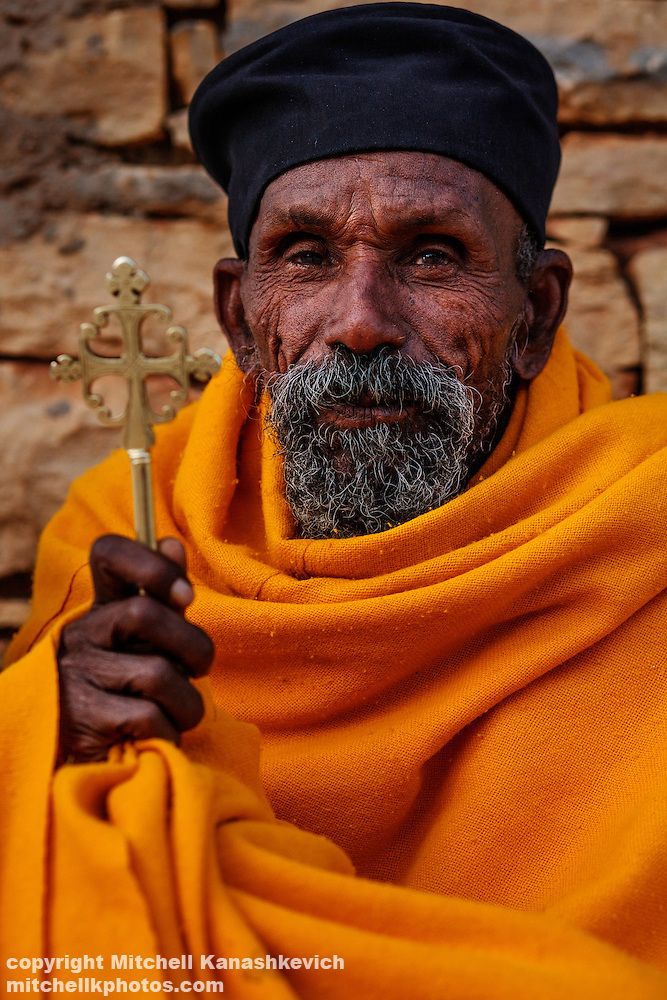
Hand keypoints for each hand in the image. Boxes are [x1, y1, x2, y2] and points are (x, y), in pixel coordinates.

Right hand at [57, 534, 213, 763]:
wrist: (91, 757)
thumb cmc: (132, 691)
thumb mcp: (149, 642)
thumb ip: (163, 598)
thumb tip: (171, 543)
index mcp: (102, 608)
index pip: (109, 554)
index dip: (152, 565)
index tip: (185, 596)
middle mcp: (81, 634)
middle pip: (145, 613)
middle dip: (193, 646)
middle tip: (198, 670)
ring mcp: (76, 675)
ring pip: (157, 673)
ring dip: (187, 702)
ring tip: (177, 713)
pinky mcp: (81, 719)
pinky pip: (150, 718)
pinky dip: (169, 733)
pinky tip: (157, 737)